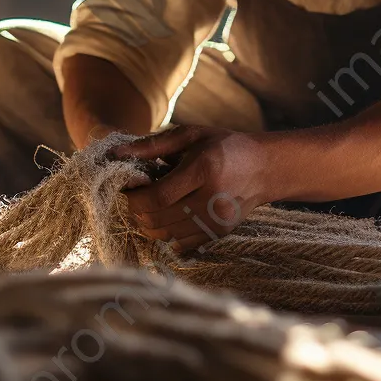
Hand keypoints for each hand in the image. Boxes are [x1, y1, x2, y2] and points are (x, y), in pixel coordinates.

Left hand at [110, 125, 272, 252]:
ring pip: (164, 236)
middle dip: (136, 211)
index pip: (157, 197)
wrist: (264, 168)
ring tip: (149, 205)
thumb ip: (152, 145)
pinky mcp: (218, 234)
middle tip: (133, 196)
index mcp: (203, 170)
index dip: (132, 198)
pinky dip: (164, 234)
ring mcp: (216, 221)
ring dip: (147, 223)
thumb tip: (116, 152)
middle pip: (157, 220)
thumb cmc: (224, 146)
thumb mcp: (191, 135)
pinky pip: (179, 245)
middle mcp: (211, 199)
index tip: (124, 188)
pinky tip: (165, 216)